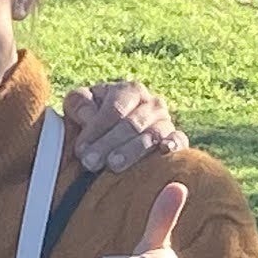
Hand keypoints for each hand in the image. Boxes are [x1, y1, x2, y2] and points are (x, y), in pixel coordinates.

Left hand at [62, 77, 187, 173]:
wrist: (115, 135)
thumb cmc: (94, 119)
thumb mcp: (80, 106)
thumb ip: (79, 103)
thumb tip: (88, 114)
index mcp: (130, 90)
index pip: (115, 109)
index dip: (96, 128)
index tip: (80, 149)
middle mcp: (152, 103)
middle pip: (131, 124)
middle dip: (108, 144)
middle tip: (90, 163)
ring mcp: (166, 122)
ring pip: (152, 135)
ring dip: (131, 151)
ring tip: (113, 166)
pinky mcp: (177, 140)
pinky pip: (179, 141)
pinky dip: (174, 145)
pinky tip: (164, 151)